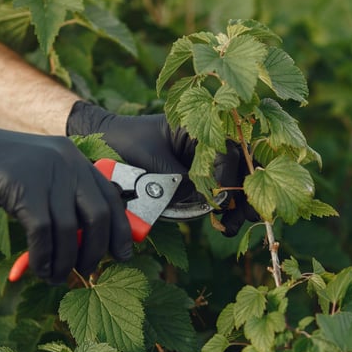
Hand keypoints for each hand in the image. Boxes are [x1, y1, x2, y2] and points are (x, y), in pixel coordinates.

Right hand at [0, 113, 131, 281]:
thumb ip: (60, 199)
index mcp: (72, 157)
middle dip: (95, 250)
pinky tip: (40, 269)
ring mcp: (44, 171)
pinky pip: (43, 232)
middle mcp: (65, 160)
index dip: (120, 230)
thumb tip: (85, 241)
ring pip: (69, 230)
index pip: (110, 197)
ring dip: (66, 261)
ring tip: (56, 278)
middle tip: (87, 270)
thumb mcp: (33, 179)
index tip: (123, 255)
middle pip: (98, 215)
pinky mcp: (21, 185)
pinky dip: (44, 257)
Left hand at [66, 101, 257, 236]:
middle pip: (242, 165)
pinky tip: (224, 224)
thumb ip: (183, 180)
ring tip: (231, 227)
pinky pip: (220, 189)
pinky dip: (225, 206)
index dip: (228, 178)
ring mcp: (206, 157)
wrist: (105, 143)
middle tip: (247, 216)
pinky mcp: (198, 174)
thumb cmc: (126, 143)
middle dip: (247, 192)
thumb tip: (210, 201)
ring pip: (236, 179)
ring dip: (239, 204)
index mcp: (200, 124)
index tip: (222, 200)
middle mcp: (209, 138)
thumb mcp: (155, 162)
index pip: (228, 152)